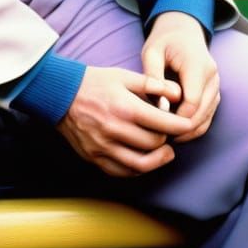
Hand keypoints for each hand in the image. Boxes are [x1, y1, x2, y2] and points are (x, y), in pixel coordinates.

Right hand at [57, 65, 183, 177]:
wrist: (59, 94)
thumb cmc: (94, 83)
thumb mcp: (124, 76)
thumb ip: (153, 84)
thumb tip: (178, 93)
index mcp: (124, 107)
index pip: (163, 124)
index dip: (181, 126)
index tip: (187, 125)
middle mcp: (114, 130)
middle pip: (154, 144)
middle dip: (167, 138)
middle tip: (169, 132)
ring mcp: (103, 147)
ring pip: (141, 164)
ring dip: (158, 159)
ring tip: (165, 152)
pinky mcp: (94, 157)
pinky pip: (122, 172)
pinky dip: (137, 168)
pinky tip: (144, 158)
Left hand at [142, 11, 219, 142]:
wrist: (183, 31)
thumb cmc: (164, 41)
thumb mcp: (151, 52)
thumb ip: (153, 76)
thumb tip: (159, 105)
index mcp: (197, 64)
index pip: (192, 100)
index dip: (176, 118)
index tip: (156, 127)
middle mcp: (212, 76)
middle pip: (201, 112)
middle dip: (181, 128)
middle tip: (158, 139)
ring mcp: (216, 85)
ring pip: (206, 117)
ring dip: (188, 131)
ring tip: (165, 138)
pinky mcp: (214, 93)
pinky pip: (208, 116)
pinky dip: (194, 127)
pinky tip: (175, 133)